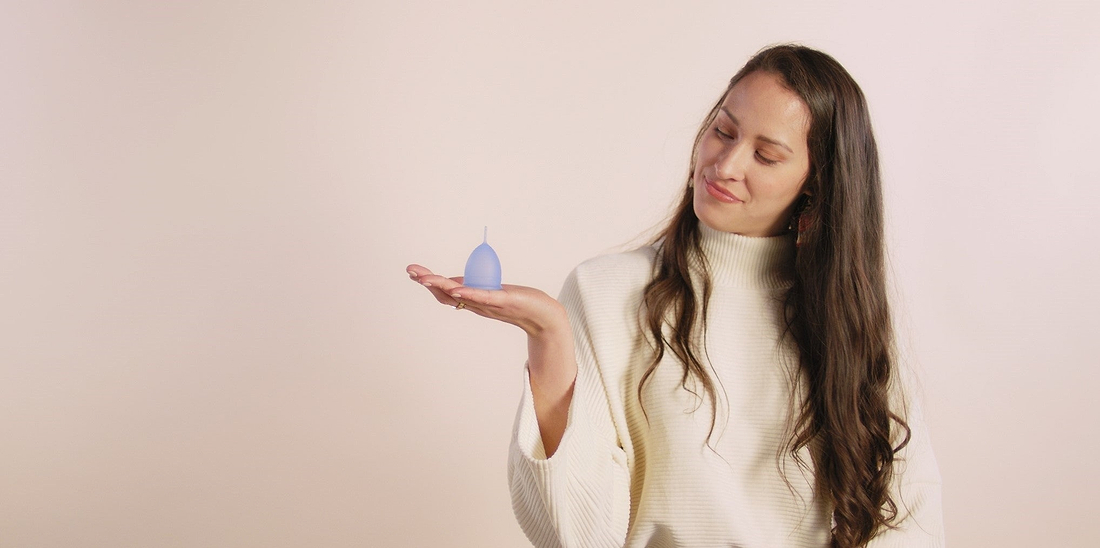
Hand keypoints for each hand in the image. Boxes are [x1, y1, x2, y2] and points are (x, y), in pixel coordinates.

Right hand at [405, 264, 566, 336]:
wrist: (543, 317)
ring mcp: (488, 304)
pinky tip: (457, 289)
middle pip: (446, 293)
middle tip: (411, 271)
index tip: (412, 271)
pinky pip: (483, 297)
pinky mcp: (503, 302)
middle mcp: (475, 303)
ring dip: (442, 286)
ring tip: (425, 278)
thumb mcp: (491, 293)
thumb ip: (474, 288)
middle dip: (427, 281)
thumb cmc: (519, 303)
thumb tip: (456, 282)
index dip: (427, 281)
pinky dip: (469, 293)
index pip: (444, 290)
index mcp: (471, 299)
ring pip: (460, 295)